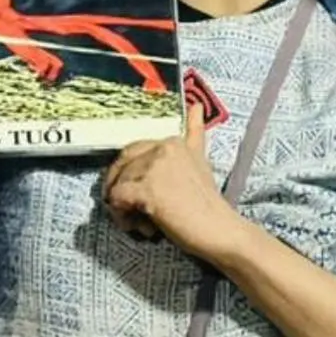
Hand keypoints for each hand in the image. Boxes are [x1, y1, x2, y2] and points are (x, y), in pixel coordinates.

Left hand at [100, 102, 239, 259]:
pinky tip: (139, 226)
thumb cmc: (207, 204)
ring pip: (117, 184)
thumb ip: (195, 135)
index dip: (128, 173)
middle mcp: (163, 149)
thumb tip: (196, 107)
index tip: (132, 191)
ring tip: (142, 223)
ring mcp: (154, 168)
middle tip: (129, 210)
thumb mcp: (200, 161)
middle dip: (119, 188)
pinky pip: (116, 198)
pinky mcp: (147, 189)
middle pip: (121, 166)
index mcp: (172, 142)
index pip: (133, 150)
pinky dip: (121, 215)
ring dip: (122, 206)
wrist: (218, 229)